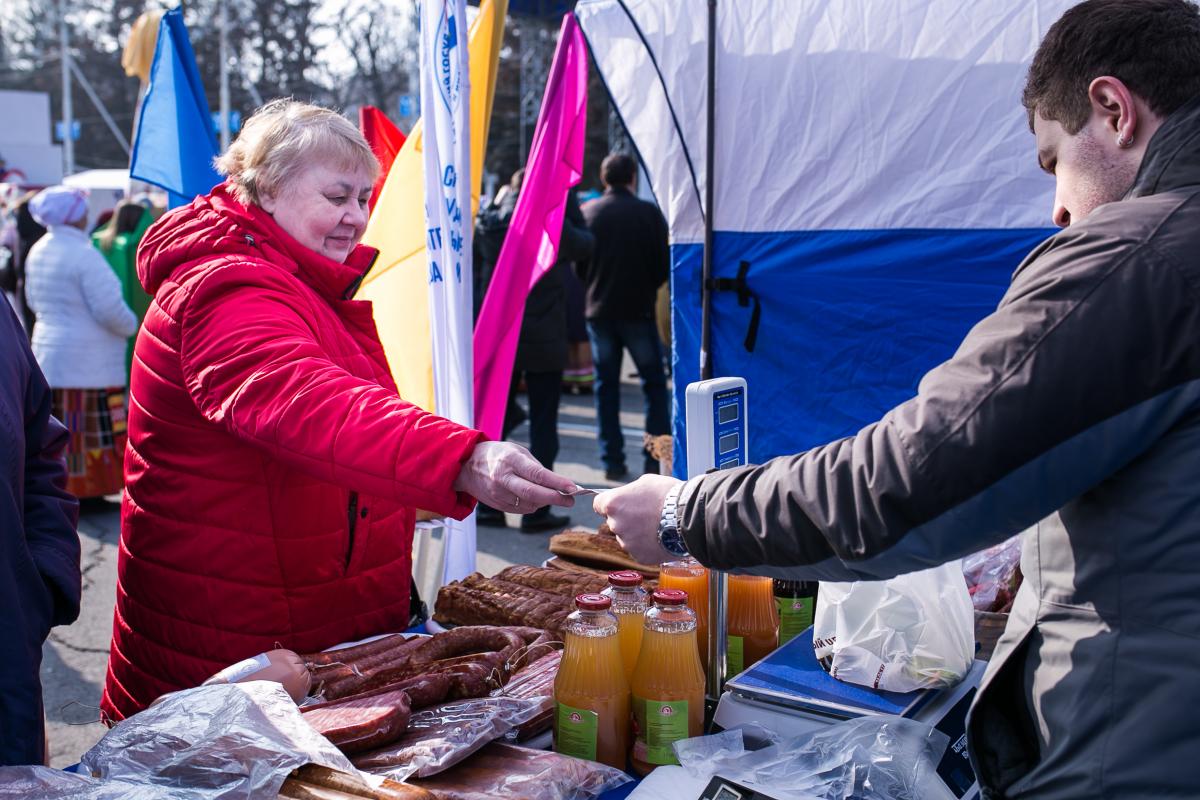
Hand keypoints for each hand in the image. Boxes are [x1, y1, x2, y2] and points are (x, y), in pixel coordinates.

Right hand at [453, 441, 577, 514]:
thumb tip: (557, 484)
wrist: (466, 466)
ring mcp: (499, 494)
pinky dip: (533, 505)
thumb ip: (535, 467)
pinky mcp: (498, 505)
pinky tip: (533, 497)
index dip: (557, 483)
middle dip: (556, 499)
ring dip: (544, 502)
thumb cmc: (498, 455)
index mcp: (510, 460)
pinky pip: (522, 509)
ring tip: (549, 493)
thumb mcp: (517, 451)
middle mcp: (503, 478)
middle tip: (571, 500)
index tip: (573, 488)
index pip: (537, 474)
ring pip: (530, 504)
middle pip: (533, 494)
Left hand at [593, 475, 681, 565]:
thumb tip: (627, 496)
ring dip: (637, 534)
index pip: (598, 505)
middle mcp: (616, 525)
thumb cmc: (669, 495)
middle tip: (646, 515)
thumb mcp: (646, 482)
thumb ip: (630, 492)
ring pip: (627, 538)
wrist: (689, 517)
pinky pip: (639, 550)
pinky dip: (648, 546)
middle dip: (627, 519)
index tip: (619, 505)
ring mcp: (627, 543)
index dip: (610, 504)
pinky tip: (661, 537)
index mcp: (613, 504)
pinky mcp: (640, 557)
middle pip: (615, 522)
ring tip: (657, 527)